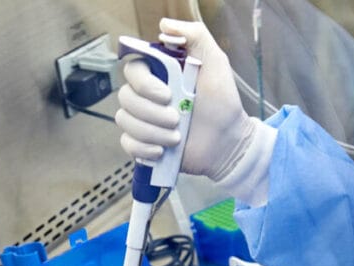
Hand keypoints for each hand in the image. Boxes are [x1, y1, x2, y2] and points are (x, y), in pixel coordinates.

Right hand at [116, 18, 255, 179]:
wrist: (228, 141)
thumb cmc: (222, 102)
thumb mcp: (215, 62)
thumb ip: (195, 36)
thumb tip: (165, 25)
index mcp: (158, 74)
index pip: (132, 70)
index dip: (145, 84)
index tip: (168, 95)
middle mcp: (146, 95)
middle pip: (126, 98)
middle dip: (152, 113)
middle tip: (177, 119)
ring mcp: (143, 120)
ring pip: (125, 121)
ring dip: (151, 132)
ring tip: (176, 138)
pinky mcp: (143, 143)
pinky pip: (127, 144)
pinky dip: (142, 148)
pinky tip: (161, 151)